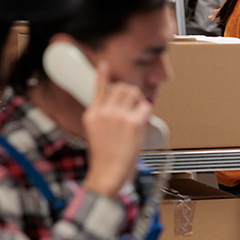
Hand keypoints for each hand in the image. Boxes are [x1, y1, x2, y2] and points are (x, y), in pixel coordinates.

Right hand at [82, 62, 151, 197]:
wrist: (108, 173)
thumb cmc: (104, 159)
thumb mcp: (96, 134)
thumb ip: (104, 118)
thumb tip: (121, 109)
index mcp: (92, 114)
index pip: (98, 89)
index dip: (102, 75)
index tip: (104, 66)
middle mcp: (104, 112)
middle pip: (122, 88)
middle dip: (130, 95)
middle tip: (134, 106)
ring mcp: (118, 116)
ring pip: (134, 93)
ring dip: (139, 100)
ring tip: (138, 114)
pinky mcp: (133, 122)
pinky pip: (145, 107)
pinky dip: (147, 113)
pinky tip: (143, 123)